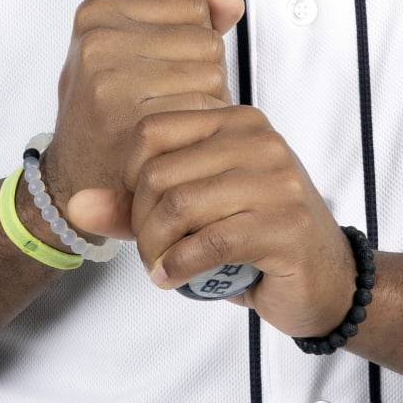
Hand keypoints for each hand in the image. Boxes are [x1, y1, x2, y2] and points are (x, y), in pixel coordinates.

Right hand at [42, 0, 242, 238]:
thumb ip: (184, 24)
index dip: (193, 43)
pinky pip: (204, 110)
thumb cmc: (106, 114)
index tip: (163, 69)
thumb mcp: (129, 54)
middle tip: (169, 101)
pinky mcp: (135, 121)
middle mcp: (99, 42)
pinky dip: (204, 129)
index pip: (193, 8)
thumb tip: (233, 2)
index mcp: (96, 15)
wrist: (73, 182)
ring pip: (212, 75)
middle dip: (204, 73)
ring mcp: (112, 81)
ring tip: (173, 120)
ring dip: (207, 102)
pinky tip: (179, 140)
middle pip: (207, 41)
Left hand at [117, 103, 357, 341]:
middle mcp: (258, 140)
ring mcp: (276, 179)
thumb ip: (134, 206)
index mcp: (235, 121)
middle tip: (150, 254)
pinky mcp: (284, 223)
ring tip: (162, 267)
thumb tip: (76, 205)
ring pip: (180, 206)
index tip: (140, 214)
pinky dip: (181, 266)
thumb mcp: (192, 215)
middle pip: (159, 173)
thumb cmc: (258, 242)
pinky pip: (210, 241)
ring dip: (157, 249)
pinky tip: (175, 278)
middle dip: (140, 224)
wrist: (327, 281)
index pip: (151, 131)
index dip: (128, 180)